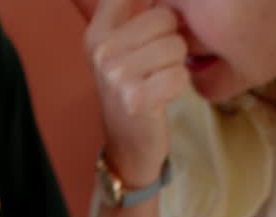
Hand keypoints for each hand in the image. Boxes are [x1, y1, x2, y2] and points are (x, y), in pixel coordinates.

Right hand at [85, 0, 189, 185]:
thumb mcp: (121, 46)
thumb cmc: (132, 89)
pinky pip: (178, 75)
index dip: (155, 5)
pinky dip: (178, 86)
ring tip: (158, 79)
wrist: (127, 145)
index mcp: (97, 31)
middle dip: (171, 39)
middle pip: (164, 18)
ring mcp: (116, 75)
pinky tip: (162, 95)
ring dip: (176, 65)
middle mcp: (101, 50)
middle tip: (156, 63)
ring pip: (175, 46)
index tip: (153, 29)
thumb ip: (134, 11)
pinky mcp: (135, 99)